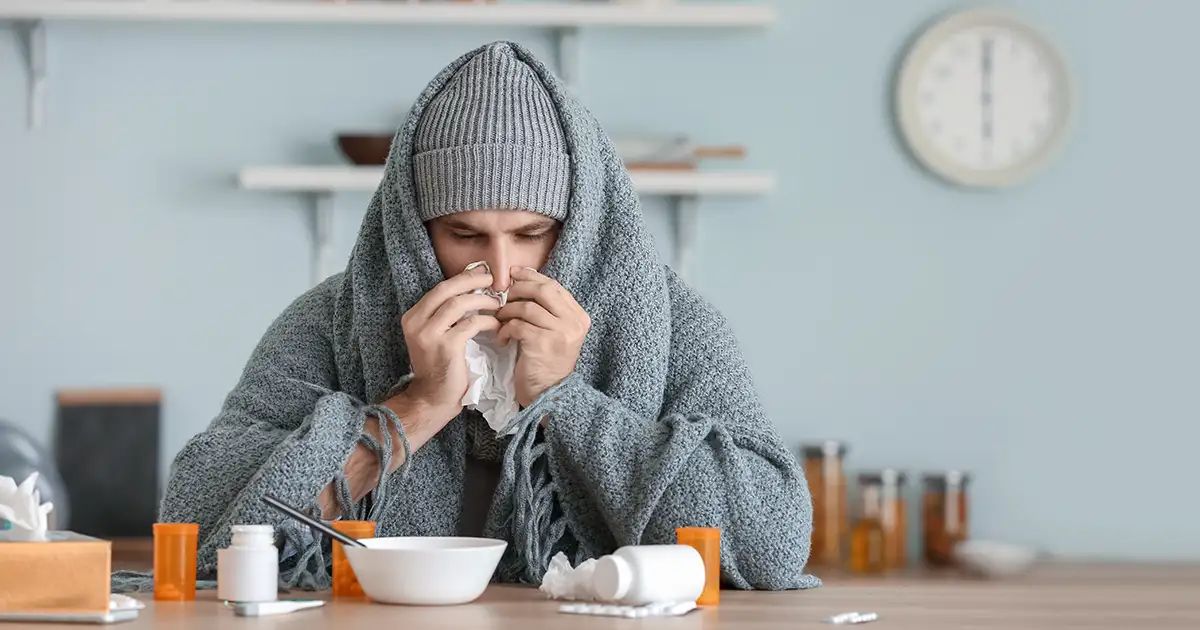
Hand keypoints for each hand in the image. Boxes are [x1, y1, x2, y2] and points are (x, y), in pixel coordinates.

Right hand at [399, 264, 501, 424]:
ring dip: (482, 300)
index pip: (440, 289)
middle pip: (447, 290)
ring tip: (498, 302)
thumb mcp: (437, 336)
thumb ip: (446, 316)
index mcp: (413, 317)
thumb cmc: (441, 367)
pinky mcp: (446, 346)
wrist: (433, 398)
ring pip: (459, 304)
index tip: (482, 272)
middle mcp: (416, 322)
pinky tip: (496, 324)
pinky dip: (487, 321)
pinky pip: (470, 324)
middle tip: (493, 279)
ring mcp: (429, 334)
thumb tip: (472, 290)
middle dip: (472, 281)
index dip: (463, 277)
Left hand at [495, 266, 590, 407]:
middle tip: (502, 296)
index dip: (531, 276)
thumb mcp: (554, 331)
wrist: (548, 393)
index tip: (513, 274)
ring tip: (499, 319)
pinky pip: (518, 325)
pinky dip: (505, 329)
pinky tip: (502, 338)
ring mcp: (561, 333)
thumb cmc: (546, 361)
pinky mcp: (543, 344)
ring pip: (527, 307)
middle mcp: (574, 323)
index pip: (554, 286)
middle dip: (518, 289)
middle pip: (542, 290)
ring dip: (507, 311)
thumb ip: (546, 308)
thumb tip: (520, 279)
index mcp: (579, 316)